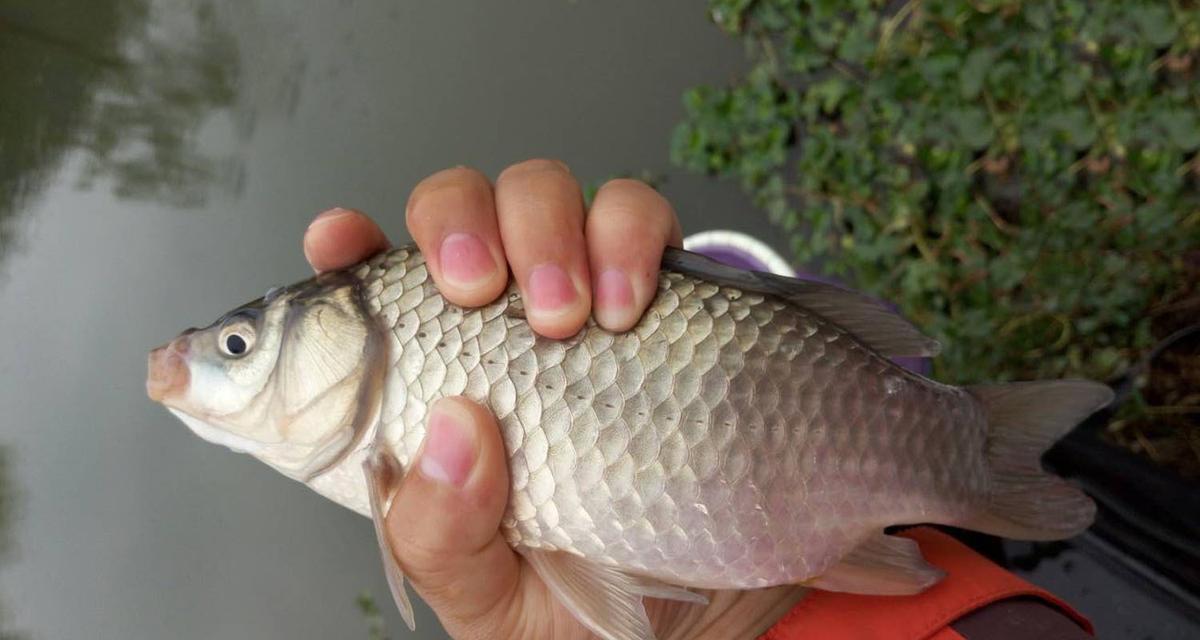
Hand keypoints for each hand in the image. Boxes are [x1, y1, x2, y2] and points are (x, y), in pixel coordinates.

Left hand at [303, 160, 805, 638]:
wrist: (712, 605)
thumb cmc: (576, 592)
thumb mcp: (487, 595)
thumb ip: (439, 533)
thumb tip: (453, 431)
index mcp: (428, 384)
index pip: (364, 290)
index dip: (343, 248)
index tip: (339, 242)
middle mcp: (494, 322)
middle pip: (453, 206)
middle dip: (456, 224)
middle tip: (476, 291)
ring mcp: (576, 292)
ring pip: (539, 189)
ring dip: (544, 229)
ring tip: (565, 317)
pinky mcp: (658, 288)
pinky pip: (637, 214)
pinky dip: (628, 237)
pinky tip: (627, 306)